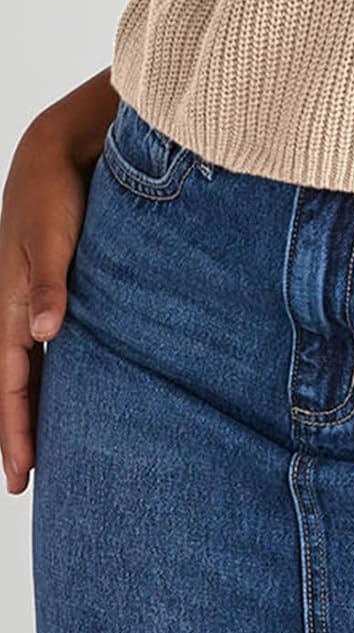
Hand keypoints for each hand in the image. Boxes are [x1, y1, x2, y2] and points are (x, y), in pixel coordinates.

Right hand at [0, 116, 95, 493]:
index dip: (16, 430)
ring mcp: (29, 298)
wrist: (55, 152)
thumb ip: (49, 285)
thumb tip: (43, 334)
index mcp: (10, 305)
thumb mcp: (52, 238)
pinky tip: (66, 381)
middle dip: (17, 431)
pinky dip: (47, 370)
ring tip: (42, 445)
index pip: (12, 383)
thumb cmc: (55, 194)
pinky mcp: (48, 284)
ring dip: (32, 403)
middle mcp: (16, 308)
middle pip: (13, 383)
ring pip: (27, 365)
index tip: (20, 476)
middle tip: (24, 480)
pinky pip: (41, 341)